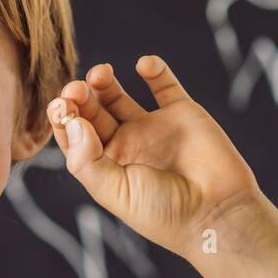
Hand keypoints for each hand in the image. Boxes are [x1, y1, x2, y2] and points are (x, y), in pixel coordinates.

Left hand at [47, 55, 263, 260]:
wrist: (216, 211)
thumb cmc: (162, 212)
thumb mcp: (115, 192)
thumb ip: (87, 160)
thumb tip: (73, 122)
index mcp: (104, 166)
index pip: (73, 136)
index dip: (63, 118)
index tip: (61, 106)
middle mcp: (125, 145)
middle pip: (91, 112)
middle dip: (80, 97)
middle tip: (77, 88)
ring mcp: (152, 128)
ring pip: (117, 96)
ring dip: (103, 81)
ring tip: (100, 74)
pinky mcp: (182, 113)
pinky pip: (163, 85)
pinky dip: (154, 70)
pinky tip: (144, 65)